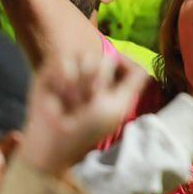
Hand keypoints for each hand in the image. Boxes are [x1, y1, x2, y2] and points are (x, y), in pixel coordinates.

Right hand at [20, 53, 147, 175]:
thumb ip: (134, 83)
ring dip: (81, 83)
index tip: (112, 89)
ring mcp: (73, 69)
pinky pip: (65, 59)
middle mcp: (92, 74)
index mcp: (109, 82)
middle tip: (89, 102)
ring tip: (73, 101)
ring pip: (86, 56)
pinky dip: (65, 79)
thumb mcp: (118, 106)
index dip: (121, 71)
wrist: (55, 137)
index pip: (122, 61)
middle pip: (106, 58)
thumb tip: (140, 62)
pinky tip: (59, 94)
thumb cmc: (88, 128)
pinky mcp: (53, 69)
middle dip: (99, 82)